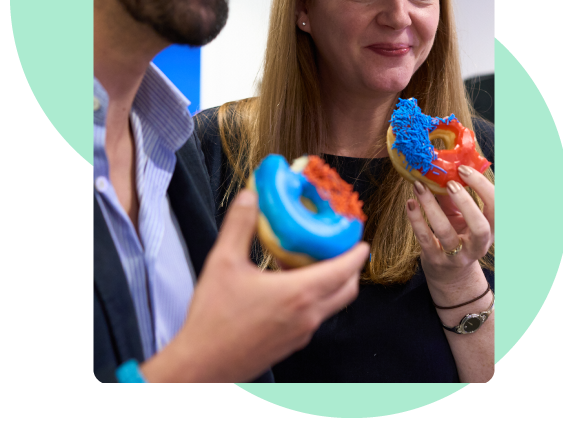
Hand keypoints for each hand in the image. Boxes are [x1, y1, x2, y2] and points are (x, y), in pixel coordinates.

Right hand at [141, 188, 368, 382]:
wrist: (201, 366)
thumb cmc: (213, 319)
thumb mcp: (223, 261)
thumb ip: (239, 225)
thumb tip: (250, 197)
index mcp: (298, 294)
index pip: (344, 271)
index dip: (356, 253)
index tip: (360, 239)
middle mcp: (307, 316)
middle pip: (346, 290)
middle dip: (350, 267)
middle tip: (340, 247)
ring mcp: (301, 333)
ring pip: (330, 304)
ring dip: (330, 282)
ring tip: (309, 261)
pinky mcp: (290, 344)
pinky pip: (313, 316)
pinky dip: (313, 297)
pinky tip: (287, 285)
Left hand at [405, 165, 493, 290]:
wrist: (448, 272)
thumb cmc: (457, 236)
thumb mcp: (460, 217)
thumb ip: (453, 197)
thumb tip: (441, 169)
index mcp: (491, 230)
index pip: (497, 207)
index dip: (483, 187)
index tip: (464, 170)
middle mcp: (478, 246)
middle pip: (480, 227)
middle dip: (466, 202)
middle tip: (450, 182)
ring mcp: (457, 256)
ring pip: (446, 232)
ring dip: (431, 205)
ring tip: (419, 185)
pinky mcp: (436, 260)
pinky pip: (425, 238)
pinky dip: (416, 219)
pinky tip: (410, 203)